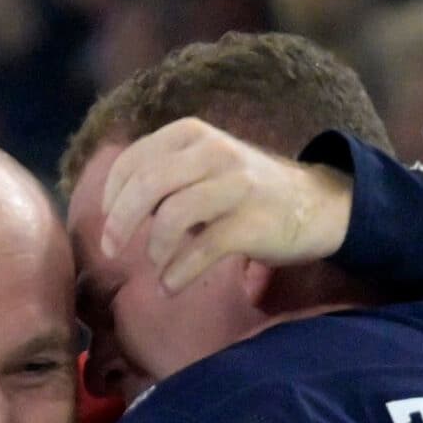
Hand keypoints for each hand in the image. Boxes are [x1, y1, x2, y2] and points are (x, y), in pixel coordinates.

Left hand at [99, 117, 354, 293]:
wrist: (314, 205)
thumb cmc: (247, 191)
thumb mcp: (205, 165)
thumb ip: (165, 175)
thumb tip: (118, 210)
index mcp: (193, 134)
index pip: (135, 159)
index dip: (113, 194)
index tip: (107, 220)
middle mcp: (213, 152)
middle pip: (148, 185)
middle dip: (120, 222)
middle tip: (111, 250)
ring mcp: (235, 186)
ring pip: (172, 215)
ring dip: (154, 249)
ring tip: (155, 267)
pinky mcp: (251, 222)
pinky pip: (202, 249)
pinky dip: (177, 273)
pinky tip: (170, 287)